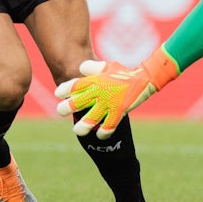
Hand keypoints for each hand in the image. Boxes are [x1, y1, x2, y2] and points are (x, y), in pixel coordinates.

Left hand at [55, 49, 178, 137]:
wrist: (144, 78)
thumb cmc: (123, 73)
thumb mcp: (107, 65)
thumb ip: (92, 67)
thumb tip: (80, 69)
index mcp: (96, 81)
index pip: (76, 85)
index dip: (64, 90)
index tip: (58, 94)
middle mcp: (100, 92)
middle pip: (78, 102)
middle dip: (67, 108)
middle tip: (61, 111)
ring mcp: (109, 103)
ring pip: (91, 118)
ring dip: (83, 126)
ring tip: (77, 130)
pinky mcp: (119, 111)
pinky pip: (109, 125)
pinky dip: (103, 132)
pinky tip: (99, 135)